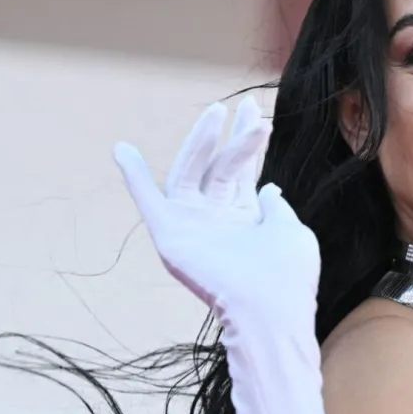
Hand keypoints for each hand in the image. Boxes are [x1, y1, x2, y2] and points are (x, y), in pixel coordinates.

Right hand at [112, 97, 319, 324]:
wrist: (269, 308)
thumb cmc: (287, 275)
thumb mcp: (290, 231)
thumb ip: (275, 208)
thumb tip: (268, 188)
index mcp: (246, 218)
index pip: (243, 172)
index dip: (248, 142)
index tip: (256, 115)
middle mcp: (216, 219)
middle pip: (219, 166)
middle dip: (228, 135)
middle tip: (238, 104)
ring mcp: (192, 225)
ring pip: (192, 172)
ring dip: (200, 142)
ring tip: (215, 113)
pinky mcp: (170, 235)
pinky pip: (148, 201)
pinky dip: (134, 176)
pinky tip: (122, 149)